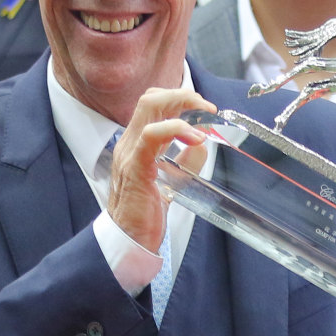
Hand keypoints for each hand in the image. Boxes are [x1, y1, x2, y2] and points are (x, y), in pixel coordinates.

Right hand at [105, 87, 211, 252]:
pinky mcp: (135, 166)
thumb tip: (202, 145)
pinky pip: (150, 134)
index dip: (179, 98)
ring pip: (149, 107)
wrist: (128, 241)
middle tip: (207, 107)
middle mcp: (130, 143)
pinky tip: (195, 138)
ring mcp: (130, 152)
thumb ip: (184, 162)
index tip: (204, 108)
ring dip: (181, 103)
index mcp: (136, 144)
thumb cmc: (145, 215)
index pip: (153, 104)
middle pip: (151, 98)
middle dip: (183, 94)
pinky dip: (176, 128)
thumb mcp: (171, 181)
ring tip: (204, 114)